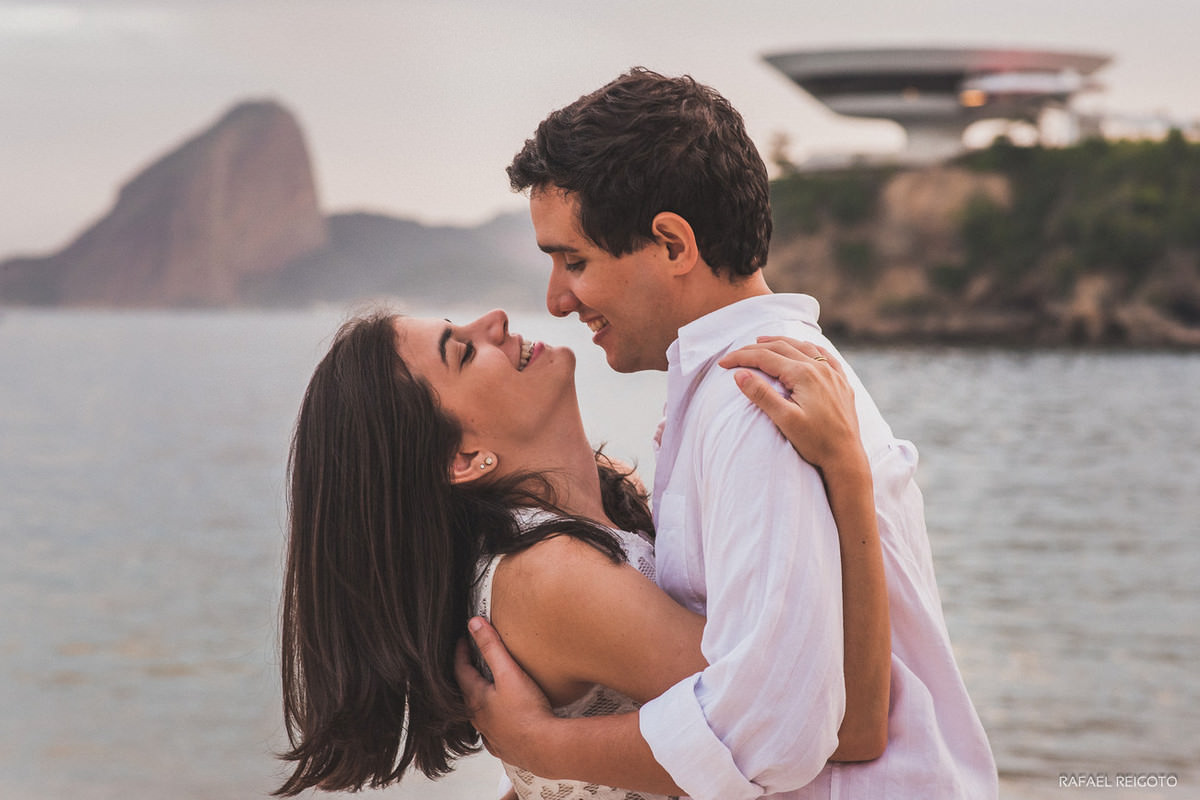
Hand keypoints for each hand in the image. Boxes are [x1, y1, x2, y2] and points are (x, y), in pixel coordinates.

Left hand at [454, 617, 555, 771]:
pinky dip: (494, 721)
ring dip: (481, 698)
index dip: (461, 652)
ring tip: (489, 688)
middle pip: (468, 691)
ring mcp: (490, 734)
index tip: (463, 641)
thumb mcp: (508, 672)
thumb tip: (474, 625)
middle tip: (474, 660)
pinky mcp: (504, 746)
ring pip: (479, 713)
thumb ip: (491, 647)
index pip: (461, 670)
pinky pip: (493, 732)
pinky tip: (502, 721)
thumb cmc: (527, 712)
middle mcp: (479, 718)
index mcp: (476, 698)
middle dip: (469, 674)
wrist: (545, 747)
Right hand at [718, 337, 861, 470]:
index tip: (723, 363)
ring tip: (762, 341)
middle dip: (755, 348)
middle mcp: (820, 368)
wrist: (846, 457)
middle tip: (736, 354)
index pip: (765, 358)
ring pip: (802, 347)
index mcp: (804, 375)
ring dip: (780, 342)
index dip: (741, 358)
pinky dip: (807, 348)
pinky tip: (803, 348)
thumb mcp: (785, 420)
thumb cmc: (815, 442)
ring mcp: (833, 374)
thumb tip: (740, 374)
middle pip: (781, 347)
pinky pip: (824, 355)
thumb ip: (762, 395)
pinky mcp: (841, 383)